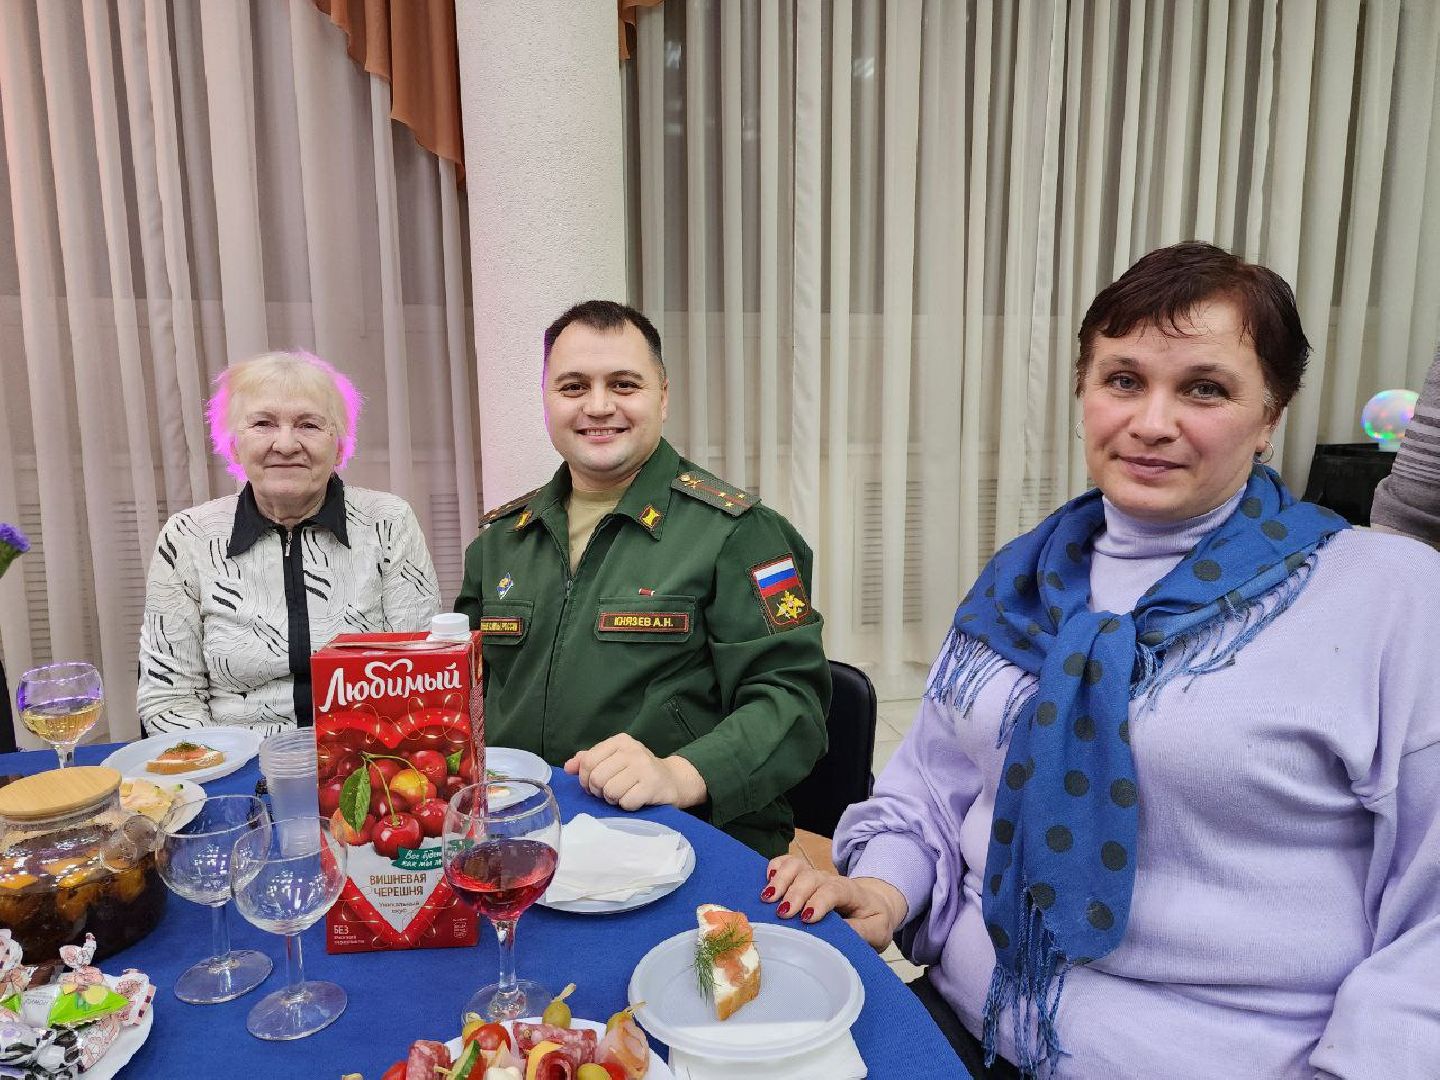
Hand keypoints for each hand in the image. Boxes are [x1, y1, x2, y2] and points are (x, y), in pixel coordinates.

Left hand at [563, 732, 707, 810]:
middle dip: (599, 791)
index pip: (588, 761)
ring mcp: (643, 766)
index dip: (585, 779)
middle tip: (609, 793)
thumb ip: (589, 761)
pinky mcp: (652, 785)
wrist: (673, 780)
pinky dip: (627, 806)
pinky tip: (636, 799)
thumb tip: (568, 768)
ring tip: (623, 795)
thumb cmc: (638, 771)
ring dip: (613, 799)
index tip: (594, 786)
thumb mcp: (614, 760)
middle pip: (597, 778)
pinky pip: (625, 802)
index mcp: (620, 741)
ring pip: (610, 791)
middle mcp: (632, 750)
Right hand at [760, 854, 907, 951]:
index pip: (834, 890)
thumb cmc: (873, 920)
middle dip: (795, 894)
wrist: (874, 903)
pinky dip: (774, 868)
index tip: (807, 918)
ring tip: (767, 899)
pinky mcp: (802, 877)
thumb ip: (862, 932)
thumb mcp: (877, 931)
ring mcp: (814, 876)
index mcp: (851, 892)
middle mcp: (830, 879)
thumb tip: (841, 935)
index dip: (819, 901)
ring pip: (796, 867)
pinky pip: (786, 863)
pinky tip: (765, 883)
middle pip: (810, 877)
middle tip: (782, 914)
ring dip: (780, 880)